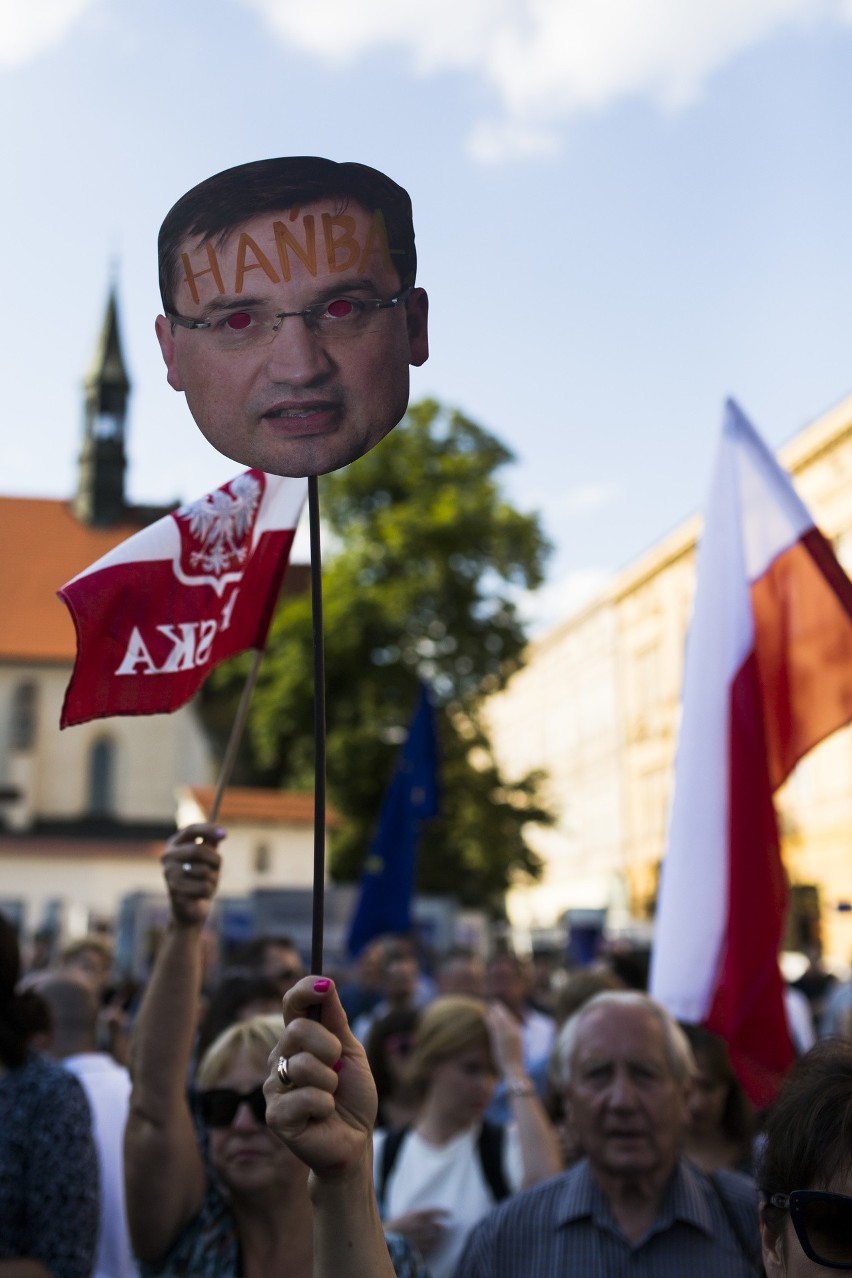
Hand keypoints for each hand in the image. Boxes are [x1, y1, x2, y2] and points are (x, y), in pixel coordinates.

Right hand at [160, 823, 223, 925]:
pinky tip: (200, 895)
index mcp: (174, 844)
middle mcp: (167, 857)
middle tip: (218, 866)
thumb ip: (211, 844)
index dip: (209, 830)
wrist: (189, 909)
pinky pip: (204, 887)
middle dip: (214, 859)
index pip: (191, 830)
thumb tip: (219, 834)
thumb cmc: (200, 879)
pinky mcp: (174, 891)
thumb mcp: (208, 859)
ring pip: (204, 870)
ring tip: (205, 884)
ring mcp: (169, 874)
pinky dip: (209, 891)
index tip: (225, 834)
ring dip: (213, 878)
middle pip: (198, 850)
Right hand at [264, 976, 377, 1180]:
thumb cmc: (352, 1096)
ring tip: (331, 1097)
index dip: (304, 990)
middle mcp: (280, 1058)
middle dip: (330, 1047)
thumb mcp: (351, 1052)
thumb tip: (325, 981)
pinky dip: (326, 1106)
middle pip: (298, 1029)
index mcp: (297, 1040)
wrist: (355, 1140)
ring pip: (303, 1065)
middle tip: (337, 1069)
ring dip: (330, 1083)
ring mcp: (273, 1087)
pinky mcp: (275, 1116)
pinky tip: (322, 1116)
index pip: (292, 1005)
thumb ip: (336, 1020)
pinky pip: (307, 1097)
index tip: (325, 984)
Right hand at [384, 1208, 450, 1255]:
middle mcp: (419, 1226)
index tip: (449, 1213)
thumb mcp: (403, 1216)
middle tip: (441, 1228)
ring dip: (437, 1238)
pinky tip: (430, 1246)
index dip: (443, 1212)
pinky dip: (431, 1246)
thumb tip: (428, 1216)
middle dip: (440, 1228)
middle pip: (437, 1227)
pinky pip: (429, 1249)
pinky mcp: (417, 1250)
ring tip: (437, 1238)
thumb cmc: (392, 1227)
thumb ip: (416, 1216)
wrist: (382, 1241)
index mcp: (415, 1215)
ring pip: (435, 1239)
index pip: (435, 1211)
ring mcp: (419, 1239)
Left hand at [486, 999, 525, 1077]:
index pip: (513, 1023)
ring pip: (501, 1020)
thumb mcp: (514, 1056)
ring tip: (490, 1006)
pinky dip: (490, 1020)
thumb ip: (512, 1048)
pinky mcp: (500, 1039)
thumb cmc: (514, 1068)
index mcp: (519, 1037)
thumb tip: (508, 1048)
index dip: (507, 1016)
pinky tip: (485, 1015)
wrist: (514, 1072)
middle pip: (507, 1018)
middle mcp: (514, 1034)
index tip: (502, 1011)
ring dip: (496, 1012)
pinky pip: (494, 1026)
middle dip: (502, 1011)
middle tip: (495, 1004)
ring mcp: (507, 1036)